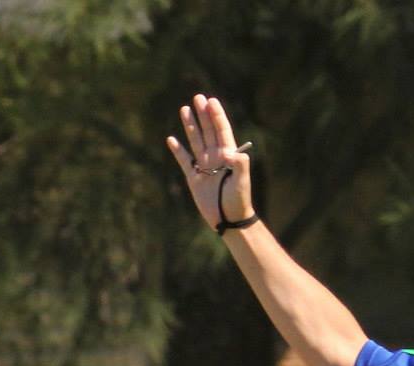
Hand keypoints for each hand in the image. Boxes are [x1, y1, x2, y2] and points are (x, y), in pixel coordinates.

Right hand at [165, 94, 253, 231]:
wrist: (228, 218)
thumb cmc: (238, 200)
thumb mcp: (242, 182)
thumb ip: (240, 166)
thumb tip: (234, 153)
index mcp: (228, 155)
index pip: (222, 130)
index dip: (216, 115)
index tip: (211, 101)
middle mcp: (216, 157)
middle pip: (208, 131)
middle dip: (203, 114)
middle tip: (198, 97)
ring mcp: (204, 166)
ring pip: (196, 141)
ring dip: (190, 126)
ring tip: (184, 109)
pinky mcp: (194, 178)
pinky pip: (184, 160)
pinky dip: (178, 150)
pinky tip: (171, 139)